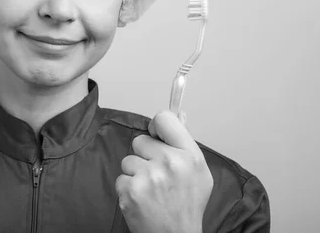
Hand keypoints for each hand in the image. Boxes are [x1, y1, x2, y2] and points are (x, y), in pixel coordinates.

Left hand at [115, 111, 212, 232]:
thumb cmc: (186, 205)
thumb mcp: (198, 172)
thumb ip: (185, 142)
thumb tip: (179, 114)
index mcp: (190, 156)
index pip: (165, 118)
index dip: (157, 126)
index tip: (156, 136)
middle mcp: (170, 163)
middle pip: (140, 140)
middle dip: (145, 155)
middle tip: (158, 176)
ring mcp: (149, 177)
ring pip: (128, 160)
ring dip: (136, 174)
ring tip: (152, 190)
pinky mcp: (131, 190)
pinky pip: (121, 177)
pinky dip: (129, 188)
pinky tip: (143, 199)